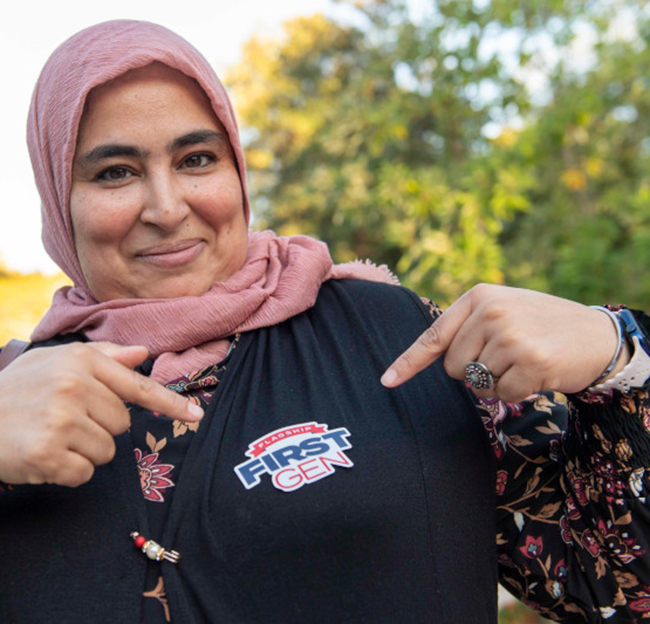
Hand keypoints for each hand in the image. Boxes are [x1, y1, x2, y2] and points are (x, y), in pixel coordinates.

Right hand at [0, 342, 202, 486]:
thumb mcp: (56, 361)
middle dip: (100, 427)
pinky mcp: (47, 454)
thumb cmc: (18, 389)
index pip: (136, 387)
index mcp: (82, 362)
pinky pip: (84, 474)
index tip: (197, 416)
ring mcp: (61, 421)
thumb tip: (143, 353)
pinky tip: (43, 455)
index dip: (170, 404)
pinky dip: (67, 472)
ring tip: (52, 436)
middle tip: (64, 420)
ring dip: (84, 451)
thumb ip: (103, 357)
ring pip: (107, 451)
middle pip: (123, 424)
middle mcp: (74, 387)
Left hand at [381, 284, 628, 402]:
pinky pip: (503, 395)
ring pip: (478, 384)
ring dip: (499, 382)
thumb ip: (470, 325)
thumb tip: (436, 356)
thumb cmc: (542, 324)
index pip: (434, 335)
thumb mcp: (504, 309)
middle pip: (454, 368)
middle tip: (506, 358)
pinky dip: (518, 392)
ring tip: (526, 360)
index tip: (387, 381)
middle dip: (474, 373)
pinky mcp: (530, 360)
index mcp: (479, 296)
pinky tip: (538, 372)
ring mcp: (510, 335)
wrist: (597, 333)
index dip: (409, 361)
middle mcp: (491, 312)